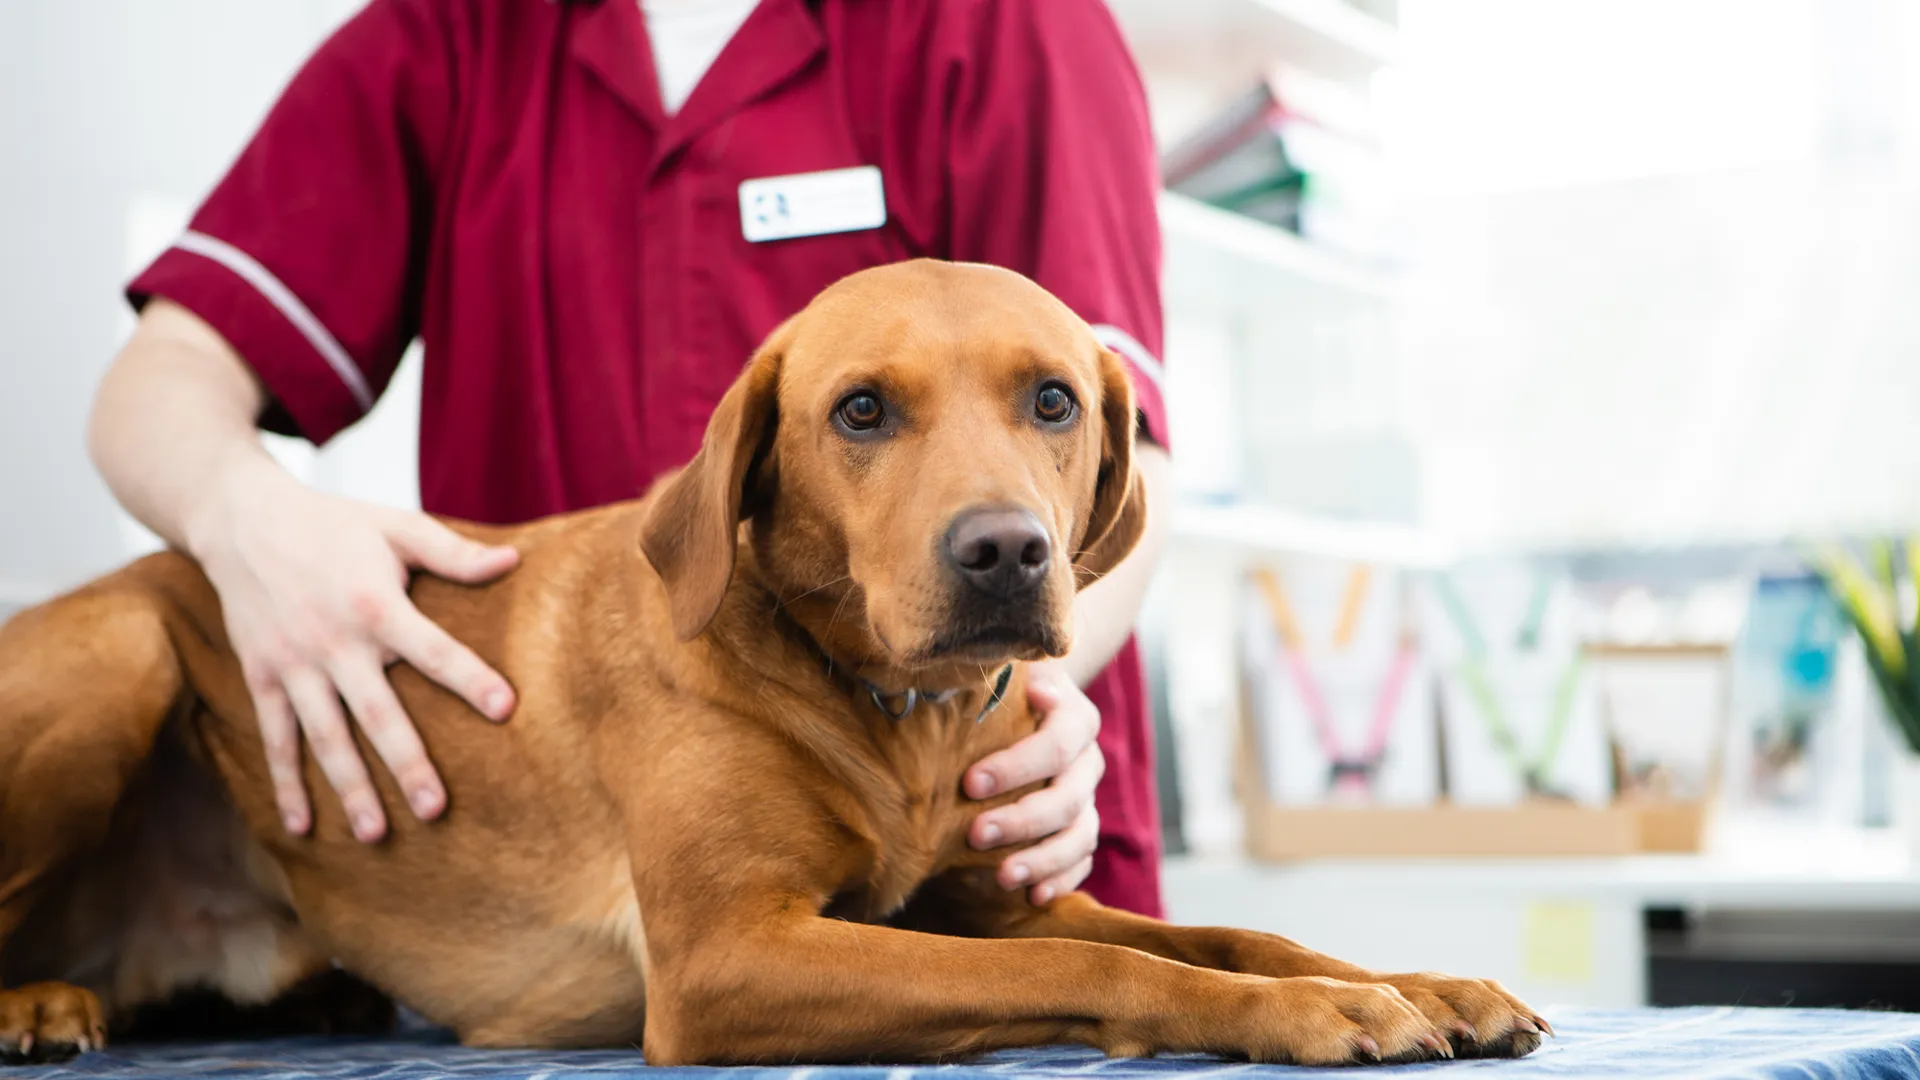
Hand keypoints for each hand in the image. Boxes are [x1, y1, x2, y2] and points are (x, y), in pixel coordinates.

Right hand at [189, 455, 518, 841]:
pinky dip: (285, 783)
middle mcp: (335, 642)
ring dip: (349, 787)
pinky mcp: (263, 677)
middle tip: (435, 809)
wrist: (244, 521)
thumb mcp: (398, 526)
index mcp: (376, 605)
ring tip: (375, 835)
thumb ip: (453, 553)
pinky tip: (302, 826)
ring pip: (326, 737)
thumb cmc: (335, 524)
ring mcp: (294, 665)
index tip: (506, 708)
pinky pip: (275, 737)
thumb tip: (513, 562)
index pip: (432, 649)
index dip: (469, 678)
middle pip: (376, 712)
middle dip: (406, 762)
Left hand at [965, 660, 1103, 904]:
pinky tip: (1032, 896)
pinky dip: (1061, 880)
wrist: (1031, 699)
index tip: (969, 782)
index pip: (1057, 743)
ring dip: (1043, 859)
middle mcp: (1088, 760)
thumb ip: (999, 677)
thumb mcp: (1003, 673)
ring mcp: (1088, 797)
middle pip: (1068, 797)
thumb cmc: (1003, 689)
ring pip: (1081, 834)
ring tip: (1003, 878)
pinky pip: (1082, 859)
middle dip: (1021, 820)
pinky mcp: (1082, 827)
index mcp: (1075, 717)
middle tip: (974, 835)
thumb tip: (1009, 685)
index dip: (1017, 766)